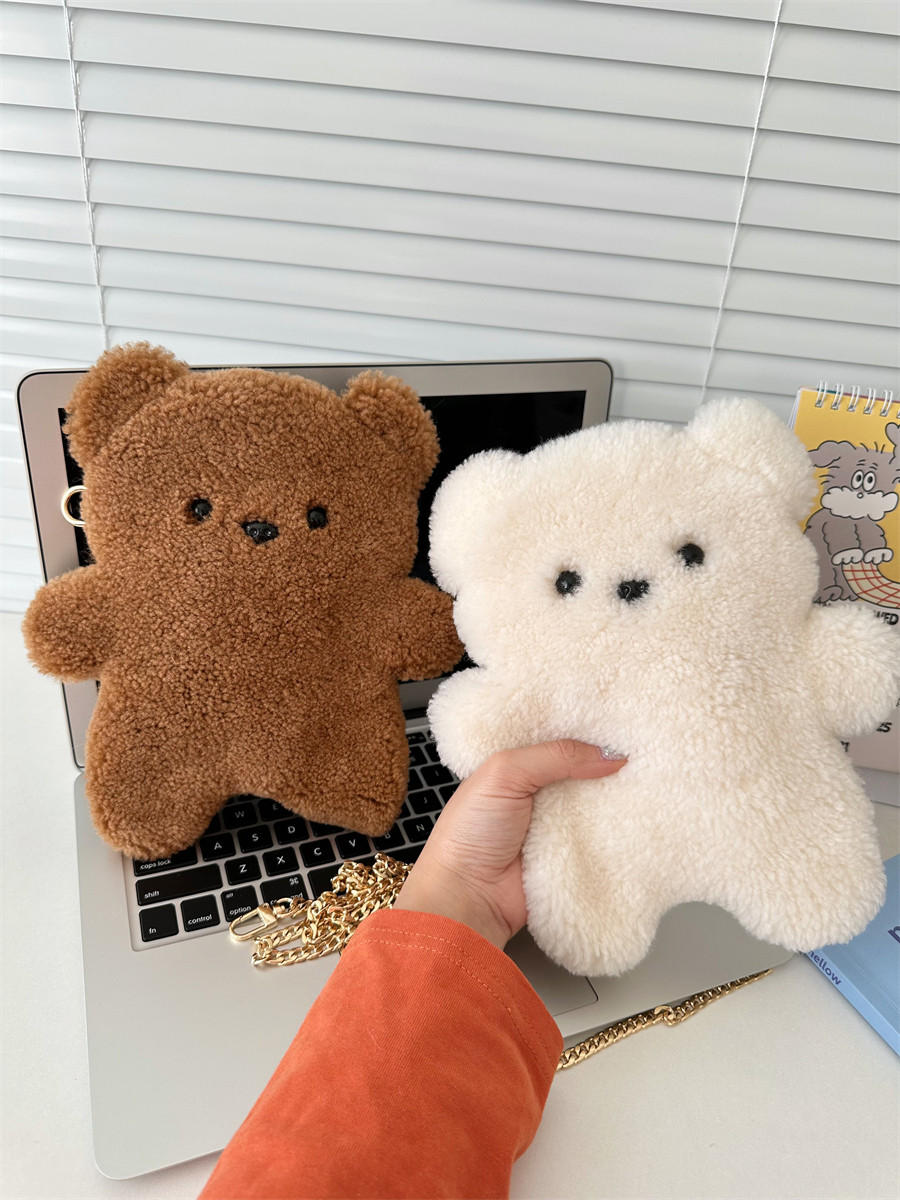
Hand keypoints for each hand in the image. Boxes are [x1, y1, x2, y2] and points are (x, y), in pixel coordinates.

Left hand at [393, 741, 626, 948]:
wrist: (469, 896)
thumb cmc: (469, 832)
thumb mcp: (504, 774)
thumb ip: (554, 756)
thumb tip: (608, 753)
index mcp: (517, 767)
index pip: (558, 740)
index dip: (585, 730)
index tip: (619, 720)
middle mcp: (539, 794)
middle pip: (583, 771)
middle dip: (607, 761)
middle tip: (642, 745)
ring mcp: (557, 825)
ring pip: (598, 804)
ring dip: (618, 795)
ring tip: (650, 775)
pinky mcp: (572, 855)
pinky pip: (604, 839)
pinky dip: (620, 830)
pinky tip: (642, 814)